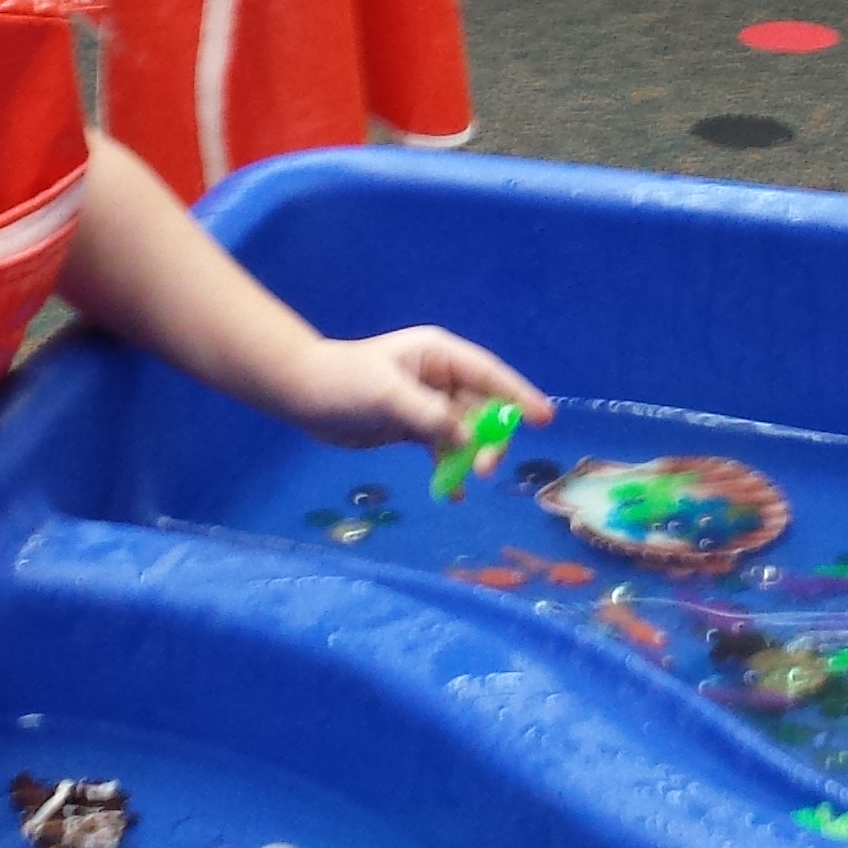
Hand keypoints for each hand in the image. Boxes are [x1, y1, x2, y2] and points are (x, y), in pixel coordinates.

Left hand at [275, 326, 554, 453]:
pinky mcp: (413, 427)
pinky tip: (452, 492)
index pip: (489, 374)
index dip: (518, 395)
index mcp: (438, 355)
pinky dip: (449, 467)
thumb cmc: (344, 382)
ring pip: (464, 432)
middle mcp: (439, 378)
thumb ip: (429, 415)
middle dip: (490, 437)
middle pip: (481, 408)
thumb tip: (466, 438)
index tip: (544, 418)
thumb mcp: (388, 395)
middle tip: (486, 468)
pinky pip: (443, 447)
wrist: (304, 396)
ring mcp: (428, 403)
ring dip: (469, 456)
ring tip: (465, 481)